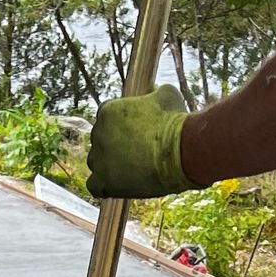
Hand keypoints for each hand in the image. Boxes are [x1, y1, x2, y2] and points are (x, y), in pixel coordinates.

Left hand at [87, 83, 193, 200]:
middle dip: (115, 145)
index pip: (106, 118)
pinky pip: (94, 186)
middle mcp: (98, 133)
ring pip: (96, 162)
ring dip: (110, 165)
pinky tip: (119, 185)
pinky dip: (104, 186)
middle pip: (101, 140)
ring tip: (133, 169)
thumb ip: (153, 92)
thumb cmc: (176, 121)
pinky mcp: (103, 182)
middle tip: (137, 153)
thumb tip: (154, 90)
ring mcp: (99, 159)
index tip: (135, 134)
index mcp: (108, 110)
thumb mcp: (166, 95)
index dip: (121, 127)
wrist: (181, 152)